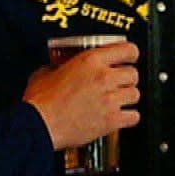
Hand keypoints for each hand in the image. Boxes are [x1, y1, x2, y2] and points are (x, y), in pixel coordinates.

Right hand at [24, 41, 140, 150]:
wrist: (38, 125)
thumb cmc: (40, 102)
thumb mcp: (46, 72)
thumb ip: (59, 66)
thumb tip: (59, 66)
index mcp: (91, 61)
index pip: (128, 50)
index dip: (130, 55)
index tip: (128, 59)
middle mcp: (104, 77)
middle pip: (134, 73)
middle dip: (127, 79)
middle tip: (118, 83)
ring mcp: (110, 99)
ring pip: (135, 94)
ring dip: (127, 98)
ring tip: (117, 101)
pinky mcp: (111, 120)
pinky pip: (134, 116)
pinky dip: (129, 117)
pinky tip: (120, 117)